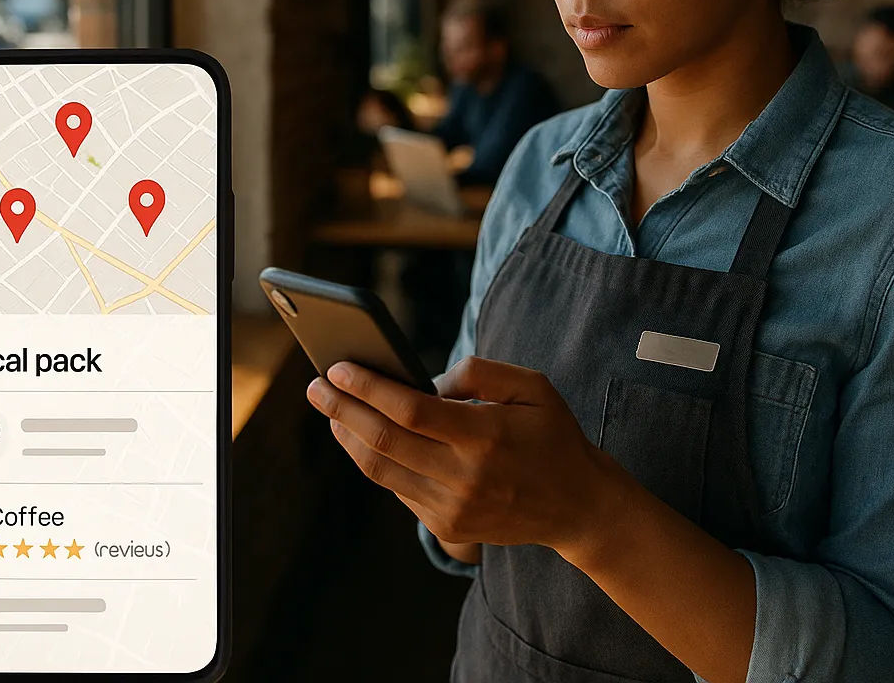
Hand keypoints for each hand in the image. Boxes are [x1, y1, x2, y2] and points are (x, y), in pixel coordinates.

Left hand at [305, 356, 621, 556]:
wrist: (577, 506)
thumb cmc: (552, 434)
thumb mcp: (531, 386)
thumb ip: (478, 371)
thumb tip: (424, 380)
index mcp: (485, 436)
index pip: (410, 410)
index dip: (367, 387)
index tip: (338, 367)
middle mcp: (464, 476)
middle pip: (384, 440)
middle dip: (341, 409)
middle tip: (315, 385)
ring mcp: (453, 507)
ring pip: (380, 470)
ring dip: (347, 438)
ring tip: (330, 409)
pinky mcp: (447, 526)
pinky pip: (397, 489)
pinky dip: (372, 460)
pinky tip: (359, 437)